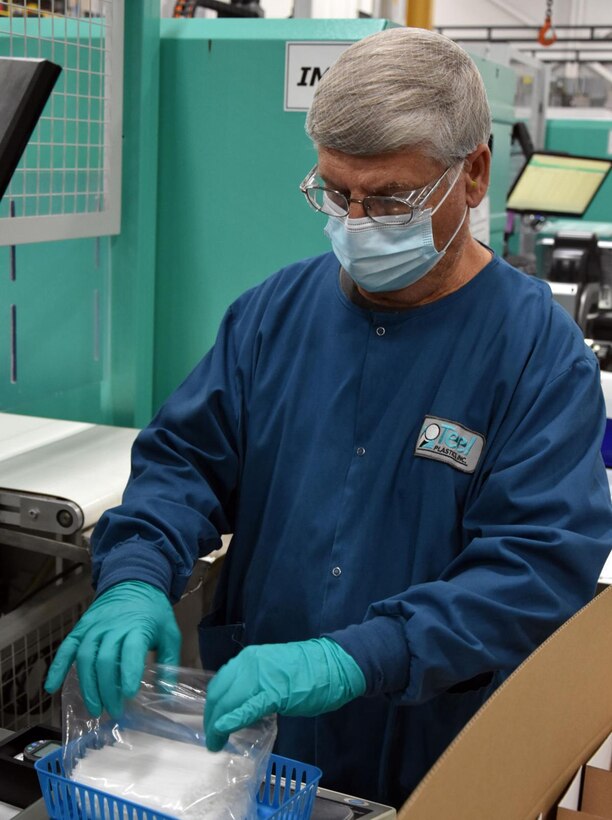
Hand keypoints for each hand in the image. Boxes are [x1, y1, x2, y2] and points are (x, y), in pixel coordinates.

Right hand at [44, 581, 180, 716]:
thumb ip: (169, 662)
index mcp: (137, 627)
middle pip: (104, 660)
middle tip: (114, 711)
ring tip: (95, 708)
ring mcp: (94, 627)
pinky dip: (57, 667)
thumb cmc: (153, 611)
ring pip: (85, 658)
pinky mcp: (81, 628)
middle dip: (107, 689)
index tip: (129, 695)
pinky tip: (52, 687)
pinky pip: (66, 648)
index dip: (128, 674)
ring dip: (87, 686)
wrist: (134, 582)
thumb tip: (166, 693)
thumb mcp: (170, 632)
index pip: (131, 651)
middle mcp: (113, 627)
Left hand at [204, 637, 365, 750]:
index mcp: (248, 658)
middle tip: (213, 738)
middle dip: (211, 718)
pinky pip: (247, 708)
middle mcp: (248, 664)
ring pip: (228, 702)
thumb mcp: (270, 671)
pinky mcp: (274, 693)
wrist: (332, 664)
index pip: (219, 683)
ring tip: (217, 742)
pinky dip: (232, 720)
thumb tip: (238, 702)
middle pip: (219, 694)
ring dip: (218, 724)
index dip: (213, 706)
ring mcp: (260, 677)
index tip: (211, 723)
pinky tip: (223, 731)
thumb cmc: (305, 669)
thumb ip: (252, 682)